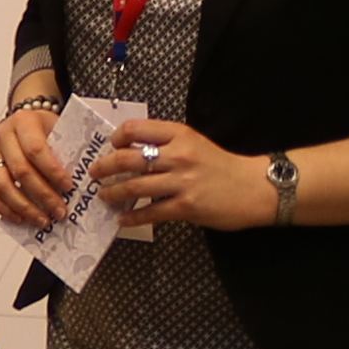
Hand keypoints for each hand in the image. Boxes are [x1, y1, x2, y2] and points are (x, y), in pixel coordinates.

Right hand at [0, 98, 77, 231]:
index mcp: (24, 121)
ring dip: (23, 207)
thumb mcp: (61, 130)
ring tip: (43, 220)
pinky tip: (21, 219)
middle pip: (20, 170)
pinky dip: (4, 209)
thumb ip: (68, 150)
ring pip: (1, 185)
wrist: (28, 121)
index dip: (52, 171)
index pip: (35, 149)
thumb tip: (82, 181)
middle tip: (59, 211)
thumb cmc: (47, 129)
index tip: (68, 187)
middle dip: (42, 195)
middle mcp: (3, 135)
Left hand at [101, 124, 283, 234]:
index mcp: (179, 134)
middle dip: (104, 167)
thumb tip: (133, 151)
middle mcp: (178, 155)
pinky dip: (131, 217)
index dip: (117, 138)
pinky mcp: (186, 207)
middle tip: (94, 174)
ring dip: (113, 192)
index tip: (111, 147)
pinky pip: (150, 212)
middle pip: (127, 158)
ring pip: (134, 186)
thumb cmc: (222, 166)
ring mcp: (181, 182)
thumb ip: (168, 144)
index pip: (136, 129)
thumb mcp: (195, 143)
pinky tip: (122, 219)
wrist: (254, 188)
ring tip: (104, 196)